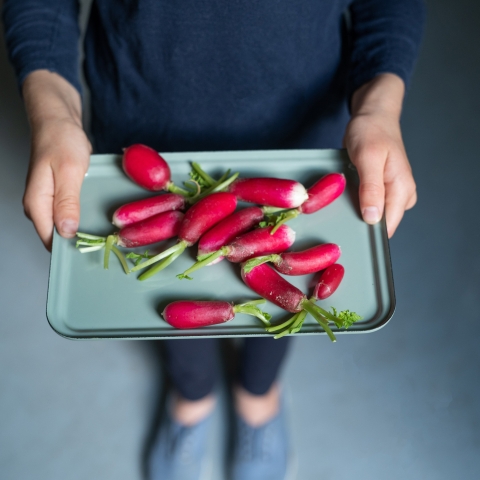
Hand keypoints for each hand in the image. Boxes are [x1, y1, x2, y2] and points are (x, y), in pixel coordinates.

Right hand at [22, 71, 90, 249]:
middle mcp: (40, 206)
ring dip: (82, 230)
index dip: (71, 248)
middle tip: (105, 241)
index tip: (94, 249)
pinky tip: (96, 218)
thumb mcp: (69, 170)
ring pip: (64, 226)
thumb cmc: (61, 140)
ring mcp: (49, 201)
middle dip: (78, 241)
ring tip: (104, 232)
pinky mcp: (59, 196)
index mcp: (37, 203)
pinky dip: (82, 218)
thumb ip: (67, 202)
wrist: (58, 119)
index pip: (50, 239)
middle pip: (57, 236)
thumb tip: (66, 231)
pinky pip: (69, 215)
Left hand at [343, 74, 416, 237]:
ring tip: (345, 194)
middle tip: (341, 205)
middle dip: (359, 219)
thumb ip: (371, 188)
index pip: (388, 226)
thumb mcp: (367, 157)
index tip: (347, 225)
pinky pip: (369, 204)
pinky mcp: (383, 189)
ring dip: (356, 210)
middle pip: (380, 223)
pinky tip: (348, 192)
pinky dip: (356, 201)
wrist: (374, 114)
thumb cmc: (371, 130)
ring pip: (373, 215)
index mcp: (402, 189)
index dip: (367, 230)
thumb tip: (373, 218)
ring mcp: (393, 192)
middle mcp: (402, 194)